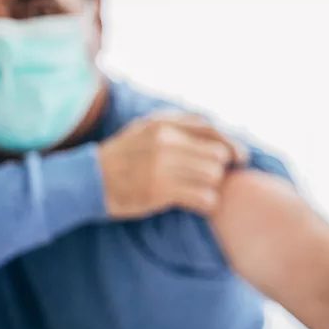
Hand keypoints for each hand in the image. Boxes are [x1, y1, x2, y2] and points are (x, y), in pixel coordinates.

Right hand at [99, 112, 248, 218]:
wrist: (88, 180)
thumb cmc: (124, 155)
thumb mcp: (146, 128)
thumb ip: (179, 125)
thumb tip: (216, 132)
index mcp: (164, 124)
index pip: (212, 131)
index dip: (232, 146)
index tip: (240, 158)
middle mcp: (166, 141)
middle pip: (217, 154)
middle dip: (219, 168)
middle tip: (211, 179)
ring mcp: (163, 165)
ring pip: (213, 175)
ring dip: (213, 186)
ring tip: (202, 191)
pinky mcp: (161, 190)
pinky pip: (203, 197)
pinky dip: (208, 202)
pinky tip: (202, 204)